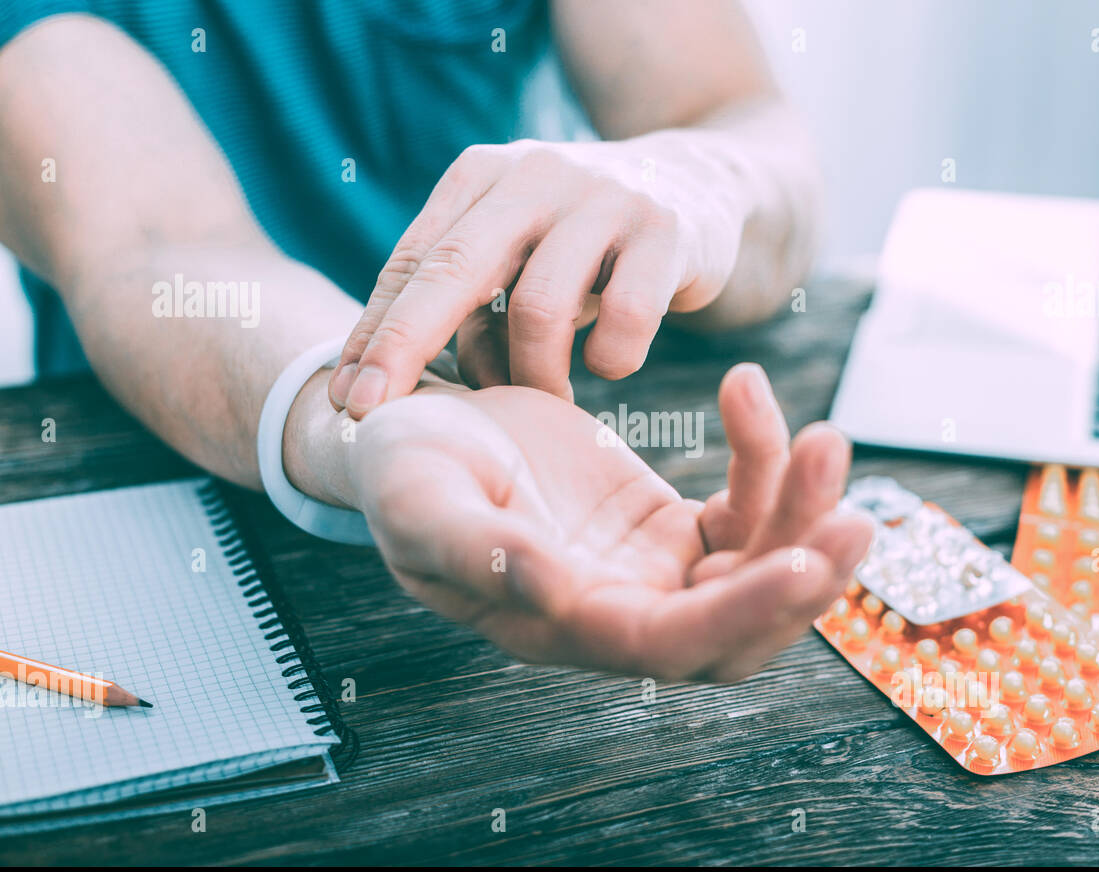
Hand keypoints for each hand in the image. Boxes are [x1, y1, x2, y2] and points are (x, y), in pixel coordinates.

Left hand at [328, 136, 748, 415]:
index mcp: (482, 176)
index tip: (344, 401)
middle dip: (404, 347)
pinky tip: (609, 362)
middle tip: (374, 414)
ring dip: (532, 375)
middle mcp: (534, 175)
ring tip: (544, 399)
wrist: (699, 185)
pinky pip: (626, 320)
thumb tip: (399, 381)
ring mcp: (603, 198)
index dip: (375, 335)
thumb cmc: (583, 242)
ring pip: (538, 308)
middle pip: (453, 269)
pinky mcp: (666, 231)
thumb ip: (463, 298)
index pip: (412, 262)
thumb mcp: (514, 250)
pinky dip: (611, 359)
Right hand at [345, 364, 873, 681]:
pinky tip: (751, 392)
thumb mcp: (419, 498)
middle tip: (852, 514)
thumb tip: (551, 589)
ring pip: (757, 566)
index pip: (668, 645)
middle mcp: (620, 611)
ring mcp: (654, 571)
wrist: (418, 428)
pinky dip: (765, 456)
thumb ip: (472, 547)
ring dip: (802, 509)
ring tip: (828, 437)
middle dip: (804, 579)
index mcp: (562, 624)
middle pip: (739, 628)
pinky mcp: (674, 526)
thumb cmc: (404, 468)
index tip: (800, 562)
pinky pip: (745, 504)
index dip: (738, 615)